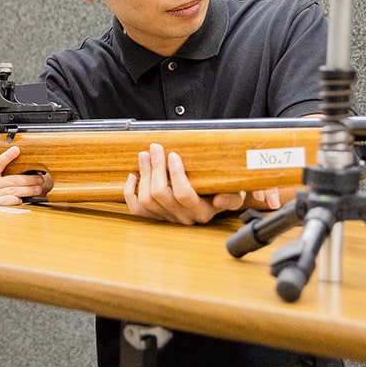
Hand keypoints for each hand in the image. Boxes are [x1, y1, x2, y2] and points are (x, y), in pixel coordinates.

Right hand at [0, 145, 44, 215]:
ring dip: (27, 191)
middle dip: (28, 179)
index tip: (17, 149)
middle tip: (40, 177)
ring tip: (38, 189)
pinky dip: (14, 202)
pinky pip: (5, 203)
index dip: (8, 156)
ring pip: (12, 192)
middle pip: (12, 181)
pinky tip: (23, 200)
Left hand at [124, 142, 248, 224]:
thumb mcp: (236, 192)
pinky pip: (137, 209)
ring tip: (145, 156)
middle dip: (155, 167)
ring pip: (147, 199)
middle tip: (155, 148)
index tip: (174, 155)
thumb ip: (232, 197)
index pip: (183, 194)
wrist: (216, 198)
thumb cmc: (224, 190)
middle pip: (160, 194)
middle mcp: (183, 218)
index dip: (175, 173)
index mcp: (202, 212)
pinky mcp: (155, 217)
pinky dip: (130, 192)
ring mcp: (167, 218)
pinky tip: (133, 176)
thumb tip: (220, 200)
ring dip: (144, 174)